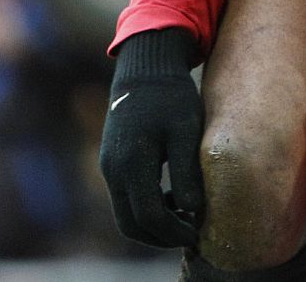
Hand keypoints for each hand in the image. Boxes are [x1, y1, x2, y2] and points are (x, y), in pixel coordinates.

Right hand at [98, 28, 203, 249]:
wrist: (145, 69)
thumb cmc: (171, 96)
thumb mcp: (185, 129)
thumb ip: (186, 171)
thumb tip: (193, 210)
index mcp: (131, 163)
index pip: (148, 215)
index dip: (172, 232)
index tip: (196, 234)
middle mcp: (113, 170)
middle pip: (131, 223)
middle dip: (160, 236)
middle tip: (190, 234)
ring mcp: (109, 167)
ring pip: (126, 213)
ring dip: (153, 223)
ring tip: (185, 216)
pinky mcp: (112, 162)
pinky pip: (126, 197)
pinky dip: (146, 206)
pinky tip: (173, 196)